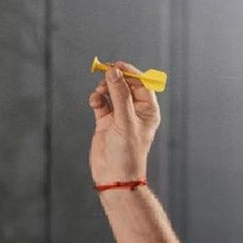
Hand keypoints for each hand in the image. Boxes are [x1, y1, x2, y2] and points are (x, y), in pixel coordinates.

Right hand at [88, 60, 160, 185]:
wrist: (113, 176)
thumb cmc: (127, 153)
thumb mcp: (125, 121)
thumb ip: (119, 95)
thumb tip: (114, 72)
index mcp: (148, 110)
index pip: (141, 83)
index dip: (129, 72)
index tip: (116, 65)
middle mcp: (134, 111)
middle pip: (125, 85)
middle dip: (114, 78)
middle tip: (103, 73)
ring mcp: (119, 116)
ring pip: (111, 92)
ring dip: (104, 88)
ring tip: (98, 92)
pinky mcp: (105, 122)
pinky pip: (101, 103)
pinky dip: (97, 99)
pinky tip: (94, 102)